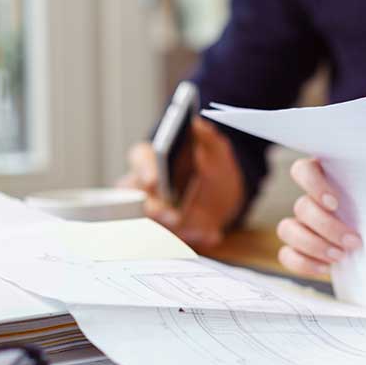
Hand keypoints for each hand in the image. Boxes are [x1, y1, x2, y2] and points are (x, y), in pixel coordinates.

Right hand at [118, 117, 244, 247]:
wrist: (226, 188)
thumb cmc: (212, 162)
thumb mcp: (215, 147)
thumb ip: (207, 137)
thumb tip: (199, 126)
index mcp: (153, 159)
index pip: (141, 159)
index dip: (145, 168)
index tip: (154, 177)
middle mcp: (147, 188)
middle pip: (139, 200)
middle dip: (155, 209)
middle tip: (173, 216)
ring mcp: (159, 212)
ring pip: (158, 225)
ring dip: (178, 230)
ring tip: (201, 230)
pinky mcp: (175, 231)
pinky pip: (180, 238)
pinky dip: (197, 238)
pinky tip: (212, 235)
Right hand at [275, 158, 362, 276]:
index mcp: (326, 179)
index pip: (303, 170)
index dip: (313, 185)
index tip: (334, 203)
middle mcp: (310, 199)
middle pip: (301, 206)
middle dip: (327, 227)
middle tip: (353, 241)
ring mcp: (300, 223)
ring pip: (287, 229)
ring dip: (313, 245)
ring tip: (340, 255)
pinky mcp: (297, 247)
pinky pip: (286, 254)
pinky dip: (303, 263)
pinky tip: (326, 266)